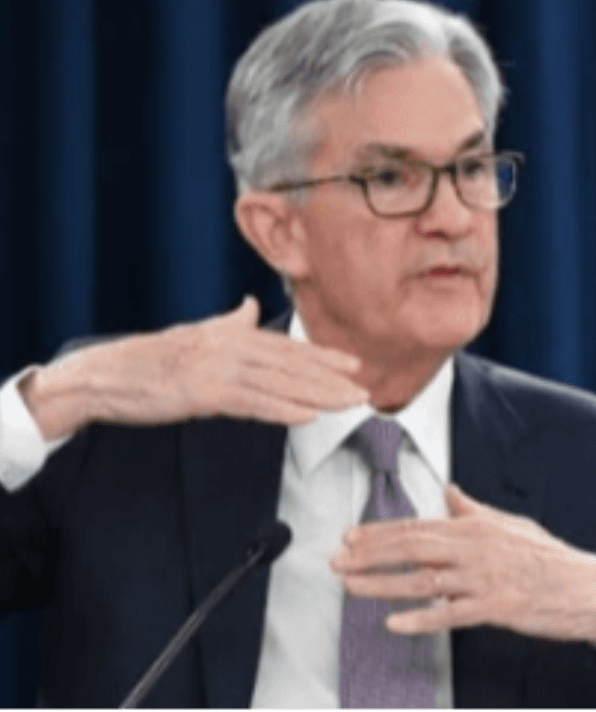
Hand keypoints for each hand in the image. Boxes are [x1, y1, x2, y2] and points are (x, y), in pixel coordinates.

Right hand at [21, 296, 368, 439]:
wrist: (104, 375)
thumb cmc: (150, 359)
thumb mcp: (195, 334)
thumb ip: (229, 322)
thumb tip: (250, 305)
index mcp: (231, 335)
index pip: (288, 348)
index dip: (325, 357)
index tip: (356, 365)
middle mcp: (230, 347)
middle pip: (293, 365)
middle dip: (333, 379)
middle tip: (366, 391)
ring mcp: (218, 369)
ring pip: (281, 383)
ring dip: (319, 395)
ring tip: (350, 404)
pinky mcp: (203, 393)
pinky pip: (253, 402)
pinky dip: (284, 408)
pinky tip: (309, 416)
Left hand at [331, 484, 595, 651]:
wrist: (588, 588)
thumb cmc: (550, 558)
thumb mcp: (512, 525)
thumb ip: (475, 510)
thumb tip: (451, 491)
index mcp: (477, 527)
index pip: (419, 526)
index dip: (380, 532)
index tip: (349, 538)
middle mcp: (476, 548)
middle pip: (413, 549)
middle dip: (370, 554)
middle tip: (337, 561)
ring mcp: (485, 579)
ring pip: (423, 581)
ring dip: (382, 585)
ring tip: (351, 588)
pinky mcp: (496, 607)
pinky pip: (450, 614)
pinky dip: (420, 619)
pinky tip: (392, 623)